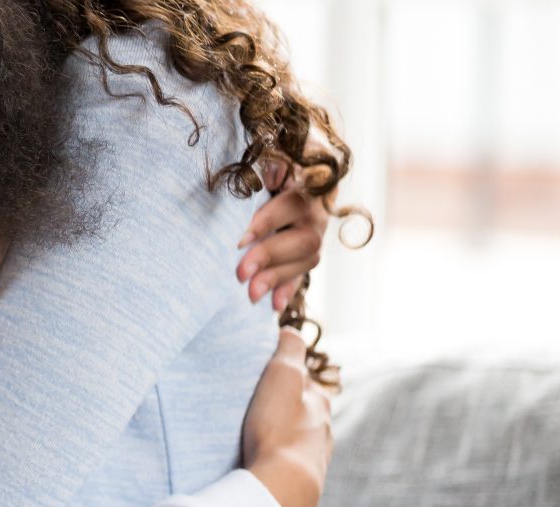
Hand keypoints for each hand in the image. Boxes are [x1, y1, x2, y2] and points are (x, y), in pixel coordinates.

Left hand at [234, 161, 330, 310]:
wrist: (303, 161)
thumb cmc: (279, 154)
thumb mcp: (278, 149)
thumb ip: (275, 160)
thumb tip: (272, 174)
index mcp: (311, 183)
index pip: (292, 206)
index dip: (268, 223)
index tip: (241, 239)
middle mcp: (319, 210)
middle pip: (304, 238)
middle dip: (270, 257)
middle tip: (240, 273)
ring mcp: (318, 231)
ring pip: (307, 259)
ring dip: (278, 278)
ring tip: (250, 294)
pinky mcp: (309, 249)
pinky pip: (304, 271)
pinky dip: (288, 288)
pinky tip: (274, 306)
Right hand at [241, 327, 333, 506]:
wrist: (282, 490)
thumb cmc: (279, 430)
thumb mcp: (282, 377)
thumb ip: (288, 350)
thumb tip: (291, 331)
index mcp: (320, 404)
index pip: (302, 382)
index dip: (280, 377)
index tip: (258, 379)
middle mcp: (324, 432)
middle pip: (301, 413)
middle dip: (281, 410)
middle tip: (252, 410)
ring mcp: (315, 461)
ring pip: (296, 441)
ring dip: (279, 438)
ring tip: (253, 440)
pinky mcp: (303, 487)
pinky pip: (288, 468)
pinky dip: (276, 462)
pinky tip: (260, 465)